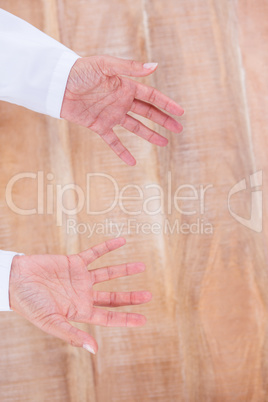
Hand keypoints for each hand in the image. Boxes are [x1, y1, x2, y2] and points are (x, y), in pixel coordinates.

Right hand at [9, 238, 150, 353]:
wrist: (14, 280)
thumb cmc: (29, 305)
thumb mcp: (51, 323)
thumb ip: (72, 334)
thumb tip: (95, 350)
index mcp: (79, 311)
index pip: (108, 316)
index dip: (126, 318)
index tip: (143, 319)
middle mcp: (83, 294)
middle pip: (112, 296)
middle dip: (130, 297)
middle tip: (148, 296)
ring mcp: (80, 277)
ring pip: (108, 273)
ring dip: (124, 269)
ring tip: (141, 266)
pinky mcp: (74, 261)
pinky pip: (95, 252)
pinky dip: (108, 247)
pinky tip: (122, 241)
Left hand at [60, 55, 183, 164]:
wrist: (58, 84)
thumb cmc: (80, 70)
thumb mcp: (106, 65)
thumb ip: (129, 67)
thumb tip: (155, 66)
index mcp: (125, 86)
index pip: (152, 97)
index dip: (166, 104)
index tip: (180, 113)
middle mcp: (121, 101)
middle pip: (148, 113)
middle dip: (164, 120)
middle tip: (178, 129)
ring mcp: (111, 115)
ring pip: (136, 127)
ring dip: (150, 135)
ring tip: (164, 144)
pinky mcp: (99, 126)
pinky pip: (113, 141)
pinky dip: (122, 151)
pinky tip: (133, 162)